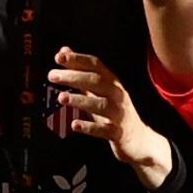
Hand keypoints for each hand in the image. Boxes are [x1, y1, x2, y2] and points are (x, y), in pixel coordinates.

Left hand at [49, 47, 172, 189]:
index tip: (59, 57)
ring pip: (100, 104)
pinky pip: (104, 129)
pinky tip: (74, 124)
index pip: (95, 65)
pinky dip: (89, 126)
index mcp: (112, 82)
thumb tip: (63, 51)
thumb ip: (81, 72)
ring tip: (61, 98)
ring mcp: (119, 114)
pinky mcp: (118, 133)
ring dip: (80, 100)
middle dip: (74, 76)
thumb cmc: (114, 112)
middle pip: (97, 81)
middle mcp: (117, 95)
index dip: (78, 60)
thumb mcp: (99, 91)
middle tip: (52, 75)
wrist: (140, 140)